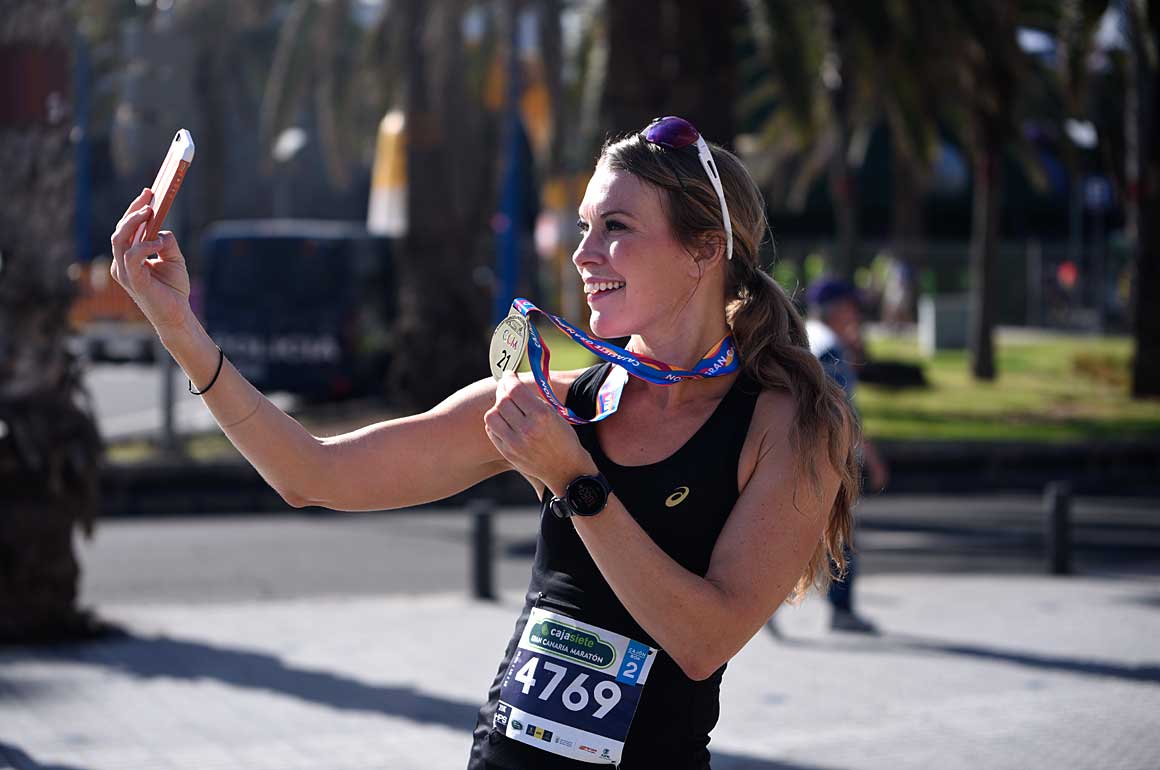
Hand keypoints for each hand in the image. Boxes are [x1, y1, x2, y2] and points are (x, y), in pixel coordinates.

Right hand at [109, 188, 192, 331]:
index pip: (125, 229)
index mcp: (127, 258)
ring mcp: (125, 272)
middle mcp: (121, 264)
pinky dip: (144, 245)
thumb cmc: (173, 289)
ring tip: (150, 211)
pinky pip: (132, 256)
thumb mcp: (173, 259)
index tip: (148, 193)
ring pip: (120, 239)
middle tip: (149, 196)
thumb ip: (166, 243)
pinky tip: (158, 243)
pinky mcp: (134, 281)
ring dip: (134, 222)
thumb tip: (161, 230)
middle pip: (119, 230)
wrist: (177, 315)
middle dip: (133, 210)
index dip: (134, 210)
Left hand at [484, 373, 596, 493]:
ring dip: (497, 407)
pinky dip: (495, 422)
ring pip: (492, 416)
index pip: (515, 389)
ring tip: (506, 406)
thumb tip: (513, 382)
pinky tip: (505, 421)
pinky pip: (491, 430)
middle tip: (506, 388)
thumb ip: (534, 399)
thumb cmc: (564, 438)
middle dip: (503, 390)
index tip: (509, 375)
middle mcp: (527, 429)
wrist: (566, 470)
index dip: (510, 378)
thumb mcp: (555, 414)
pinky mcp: (508, 452)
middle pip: (502, 401)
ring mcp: (515, 443)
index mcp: (542, 416)